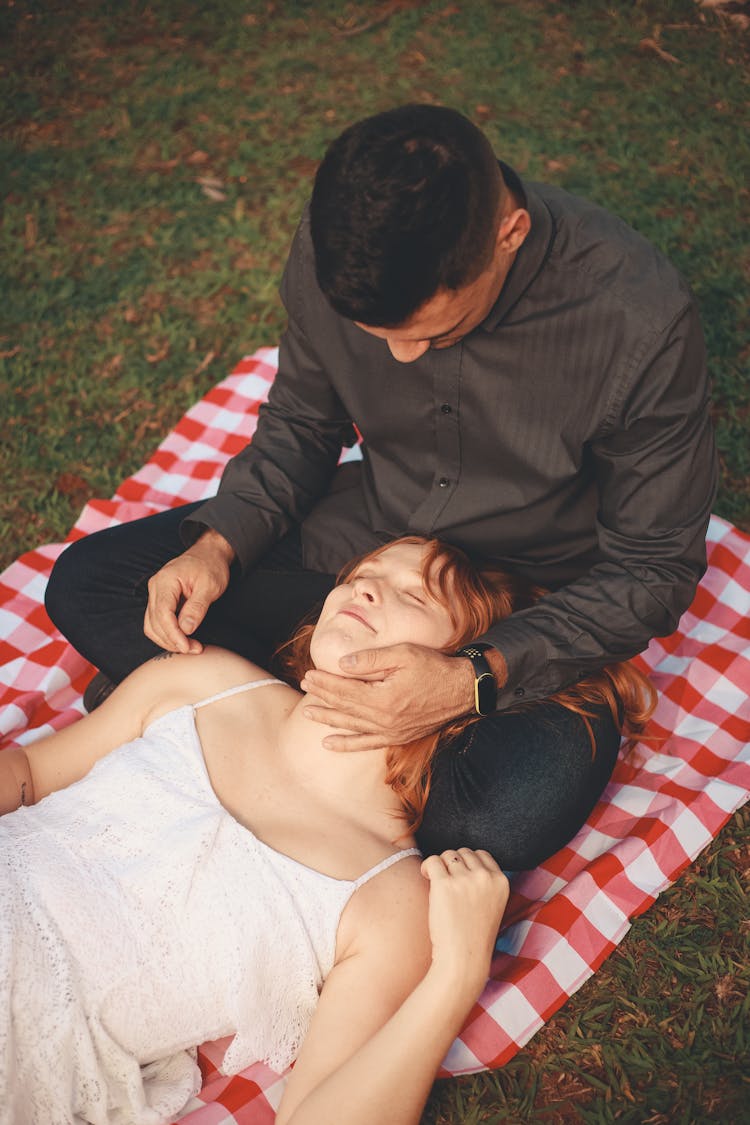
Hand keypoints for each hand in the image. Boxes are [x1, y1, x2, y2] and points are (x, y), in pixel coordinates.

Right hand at [144, 530, 234, 653]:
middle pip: (154, 622)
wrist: (208, 554)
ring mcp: (155, 594)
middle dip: (172, 640)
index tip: (187, 647)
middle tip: (194, 649)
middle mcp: (156, 587)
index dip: (173, 634)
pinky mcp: (160, 600)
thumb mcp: (210, 586)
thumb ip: (197, 607)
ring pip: (152, 625)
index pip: (162, 613)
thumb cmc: (210, 566)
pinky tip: (182, 640)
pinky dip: (167, 633)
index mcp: (166, 581)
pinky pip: (156, 622)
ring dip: (168, 640)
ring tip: (190, 647)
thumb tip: (186, 629)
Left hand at [300, 644, 475, 751]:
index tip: (309, 674)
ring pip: (351, 726)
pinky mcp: (397, 737)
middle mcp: (384, 719)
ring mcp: (390, 731)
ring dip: (328, 719)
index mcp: (383, 698)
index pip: (344, 690)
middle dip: (322, 696)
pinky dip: (347, 744)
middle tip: (304, 686)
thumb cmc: (434, 667)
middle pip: (344, 708)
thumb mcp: (403, 655)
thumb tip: (342, 664)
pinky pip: (366, 744)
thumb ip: (371, 660)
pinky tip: (330, 743)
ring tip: (308, 713)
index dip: (325, 682)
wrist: (463, 689)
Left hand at [421, 848, 508, 999]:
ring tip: (435, 881)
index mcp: (501, 881)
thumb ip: (485, 883)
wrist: (464, 959)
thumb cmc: (474, 935)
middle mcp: (485, 877)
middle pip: (463, 852)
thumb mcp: (492, 904)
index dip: (467, 862)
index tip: (459, 875)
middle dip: (452, 863)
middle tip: (446, 881)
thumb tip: (462, 861)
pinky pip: (432, 861)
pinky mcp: (444, 885)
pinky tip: (426, 877)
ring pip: (447, 855)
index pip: (481, 854)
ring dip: (439, 865)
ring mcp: (465, 880)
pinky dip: (427, 866)